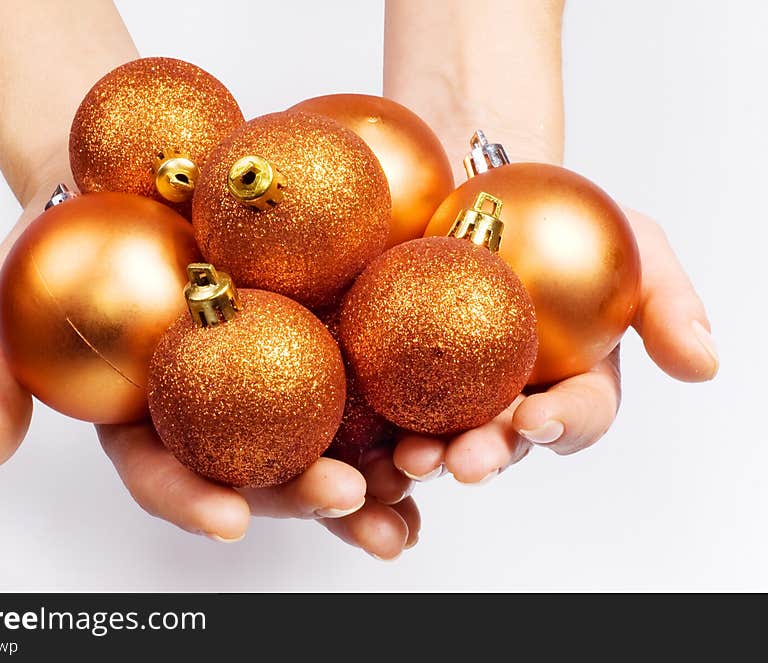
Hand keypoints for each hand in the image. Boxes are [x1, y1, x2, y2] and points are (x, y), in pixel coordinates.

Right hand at [0, 157, 419, 557]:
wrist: (117, 168)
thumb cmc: (55, 229)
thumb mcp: (0, 291)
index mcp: (146, 414)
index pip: (165, 472)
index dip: (193, 500)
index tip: (230, 519)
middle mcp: (211, 403)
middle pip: (256, 464)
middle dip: (302, 496)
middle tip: (348, 502)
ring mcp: (265, 366)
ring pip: (317, 434)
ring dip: (366, 478)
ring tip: (407, 506)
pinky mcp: (312, 323)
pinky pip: (356, 368)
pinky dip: (392, 403)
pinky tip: (430, 429)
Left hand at [393, 207, 718, 482]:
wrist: (481, 179)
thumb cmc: (567, 212)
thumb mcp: (634, 241)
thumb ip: (667, 301)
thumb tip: (704, 365)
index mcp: (571, 380)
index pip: (577, 415)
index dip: (562, 425)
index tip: (538, 420)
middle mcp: (513, 396)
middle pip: (504, 439)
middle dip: (487, 455)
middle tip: (465, 462)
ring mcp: (453, 388)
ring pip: (442, 434)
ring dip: (429, 455)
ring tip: (410, 459)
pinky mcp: (398, 369)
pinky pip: (386, 403)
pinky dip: (375, 426)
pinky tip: (361, 438)